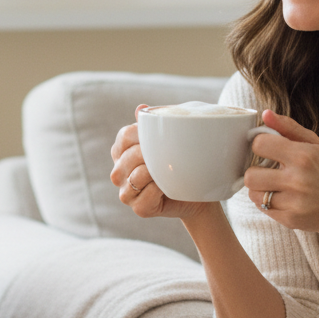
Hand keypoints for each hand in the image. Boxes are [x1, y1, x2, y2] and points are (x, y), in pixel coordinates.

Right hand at [109, 106, 215, 220]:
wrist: (199, 190)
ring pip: (134, 177)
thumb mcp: (169, 140)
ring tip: (169, 170)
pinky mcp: (139, 208)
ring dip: (154, 172)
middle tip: (169, 154)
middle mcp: (119, 172)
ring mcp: (127, 191)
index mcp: (122, 151)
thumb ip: (153, 125)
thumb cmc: (181, 161)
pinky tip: (168, 186)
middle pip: (128, 157)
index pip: (125, 136)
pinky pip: (144, 196)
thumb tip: (141, 108)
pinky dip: (158, 190)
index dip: (143, 134)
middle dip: (149, 154)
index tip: (162, 136)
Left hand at [244, 110, 318, 253]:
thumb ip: (289, 128)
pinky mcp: (290, 220)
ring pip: (253, 194)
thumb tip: (265, 113)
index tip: (267, 150)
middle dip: (255, 172)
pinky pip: (263, 209)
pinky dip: (268, 203)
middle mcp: (298, 179)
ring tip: (274, 186)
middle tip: (268, 172)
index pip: (259, 144)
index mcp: (304, 155)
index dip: (260, 146)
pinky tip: (282, 199)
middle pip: (250, 174)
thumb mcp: (317, 146)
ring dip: (259, 189)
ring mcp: (294, 202)